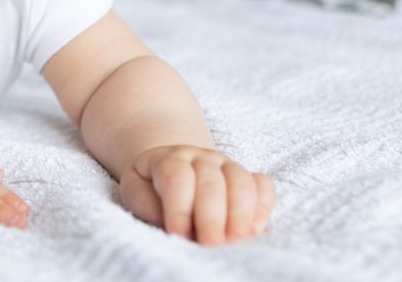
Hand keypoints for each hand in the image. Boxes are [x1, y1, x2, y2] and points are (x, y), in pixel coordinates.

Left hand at [119, 145, 274, 244]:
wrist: (170, 171)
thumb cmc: (150, 189)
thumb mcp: (137, 194)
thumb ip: (151, 208)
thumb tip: (177, 229)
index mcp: (169, 158)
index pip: (177, 177)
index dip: (179, 208)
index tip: (178, 235)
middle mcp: (201, 158)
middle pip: (211, 182)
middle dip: (211, 217)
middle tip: (210, 244)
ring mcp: (227, 165)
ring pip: (241, 181)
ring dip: (240, 214)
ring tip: (235, 242)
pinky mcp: (247, 178)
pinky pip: (264, 186)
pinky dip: (263, 206)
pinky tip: (254, 230)